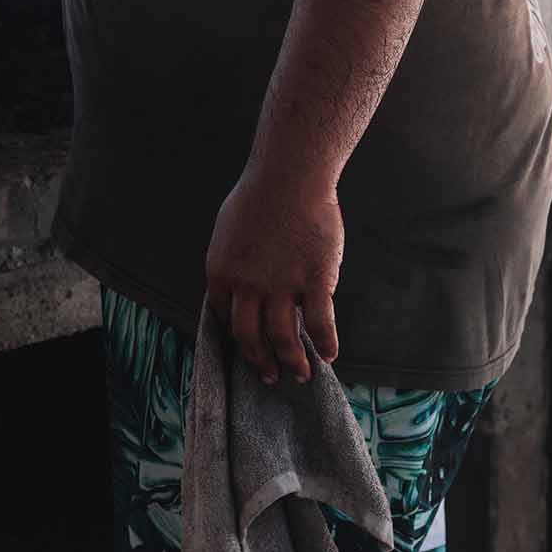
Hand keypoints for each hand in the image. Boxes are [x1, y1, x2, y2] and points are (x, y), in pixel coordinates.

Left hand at [204, 165, 343, 385]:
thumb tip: (239, 286)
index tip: (248, 349)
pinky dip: (326, 344)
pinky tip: (329, 354)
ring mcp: (282, 286)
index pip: (224, 318)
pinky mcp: (315, 281)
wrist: (290, 175)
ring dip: (293, 361)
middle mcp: (248, 285)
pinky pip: (321, 324)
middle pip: (250, 337)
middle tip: (270, 376)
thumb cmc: (260, 195)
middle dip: (261, 362)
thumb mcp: (229, 230)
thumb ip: (234, 262)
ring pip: (284, 339)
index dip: (237, 338)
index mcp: (222, 271)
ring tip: (301, 373)